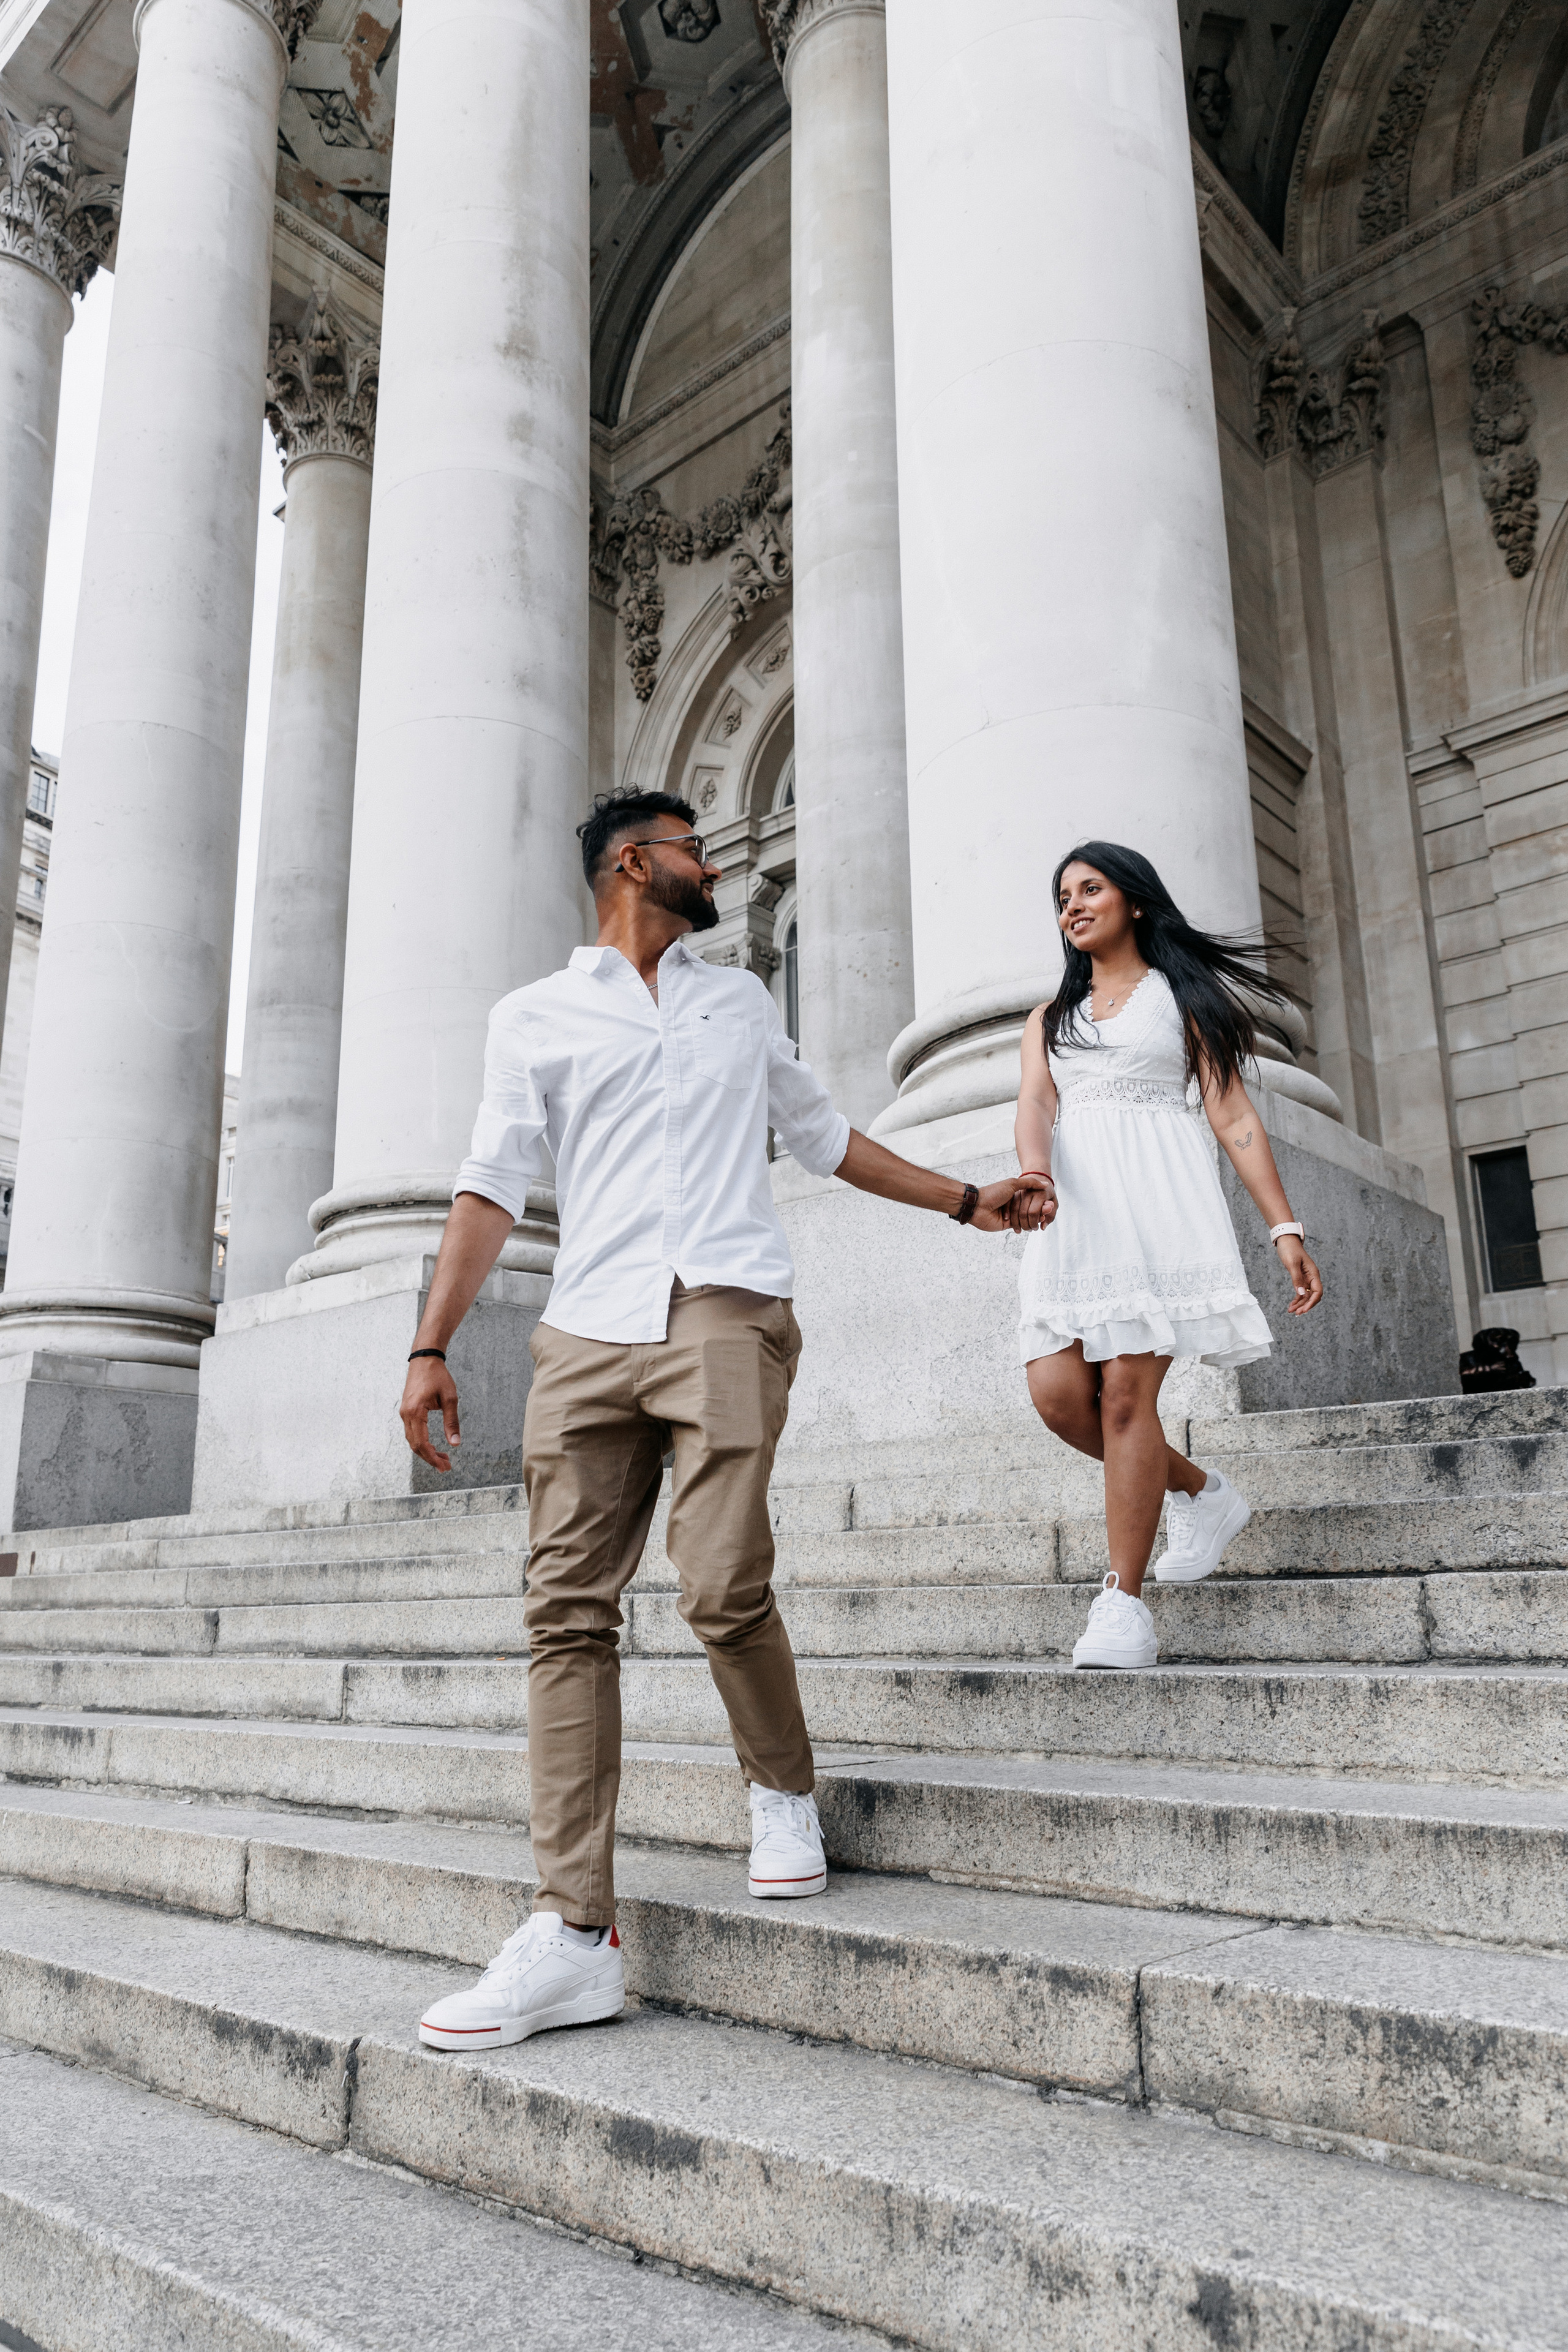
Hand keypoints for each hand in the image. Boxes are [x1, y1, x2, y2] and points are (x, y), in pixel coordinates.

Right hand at [399, 1355, 461, 1470]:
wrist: (424, 1359)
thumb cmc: (438, 1376)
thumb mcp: (450, 1398)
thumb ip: (452, 1422)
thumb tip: (455, 1444)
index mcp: (415, 1412)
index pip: (421, 1443)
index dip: (432, 1457)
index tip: (445, 1466)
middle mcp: (406, 1414)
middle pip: (415, 1445)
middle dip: (430, 1458)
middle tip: (446, 1467)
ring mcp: (404, 1413)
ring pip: (412, 1440)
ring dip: (426, 1451)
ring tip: (443, 1458)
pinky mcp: (407, 1411)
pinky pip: (412, 1432)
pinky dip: (422, 1442)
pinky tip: (433, 1447)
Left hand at [971, 1173, 1055, 1234]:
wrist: (977, 1206)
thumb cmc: (993, 1192)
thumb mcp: (1012, 1184)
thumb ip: (1029, 1184)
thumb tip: (1044, 1184)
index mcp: (1013, 1194)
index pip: (1031, 1198)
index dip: (1040, 1201)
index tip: (1049, 1202)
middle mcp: (1012, 1204)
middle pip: (1030, 1209)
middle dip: (1040, 1210)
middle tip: (1049, 1209)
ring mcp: (1010, 1215)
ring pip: (1026, 1218)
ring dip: (1035, 1218)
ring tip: (1043, 1217)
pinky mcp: (1007, 1225)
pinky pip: (1019, 1226)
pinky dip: (1027, 1225)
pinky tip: (1035, 1224)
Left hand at [1276, 1236, 1322, 1313]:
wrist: (1286, 1241)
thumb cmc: (1290, 1249)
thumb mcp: (1292, 1263)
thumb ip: (1296, 1278)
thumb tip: (1301, 1293)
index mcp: (1313, 1273)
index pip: (1318, 1291)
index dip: (1312, 1302)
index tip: (1304, 1309)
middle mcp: (1312, 1277)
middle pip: (1313, 1296)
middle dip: (1305, 1306)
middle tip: (1296, 1313)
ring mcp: (1306, 1279)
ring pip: (1306, 1296)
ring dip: (1300, 1304)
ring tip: (1291, 1312)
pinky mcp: (1300, 1279)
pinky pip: (1300, 1292)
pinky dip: (1296, 1299)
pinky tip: (1291, 1306)